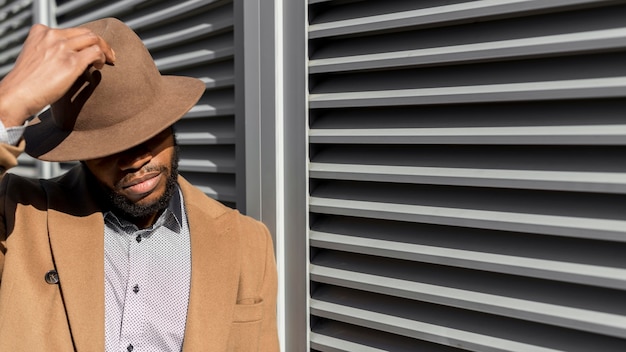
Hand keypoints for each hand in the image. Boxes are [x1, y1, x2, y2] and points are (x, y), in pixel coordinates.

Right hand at [0, 24, 114, 126]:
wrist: (17, 94)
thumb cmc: (26, 83)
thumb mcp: (35, 57)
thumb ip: (49, 51)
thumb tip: (70, 56)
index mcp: (41, 32)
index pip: (71, 31)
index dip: (85, 40)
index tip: (91, 49)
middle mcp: (52, 36)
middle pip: (86, 33)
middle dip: (100, 43)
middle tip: (108, 55)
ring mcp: (62, 48)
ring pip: (94, 40)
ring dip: (105, 50)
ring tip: (108, 61)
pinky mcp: (71, 62)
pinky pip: (96, 52)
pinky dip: (102, 58)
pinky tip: (99, 67)